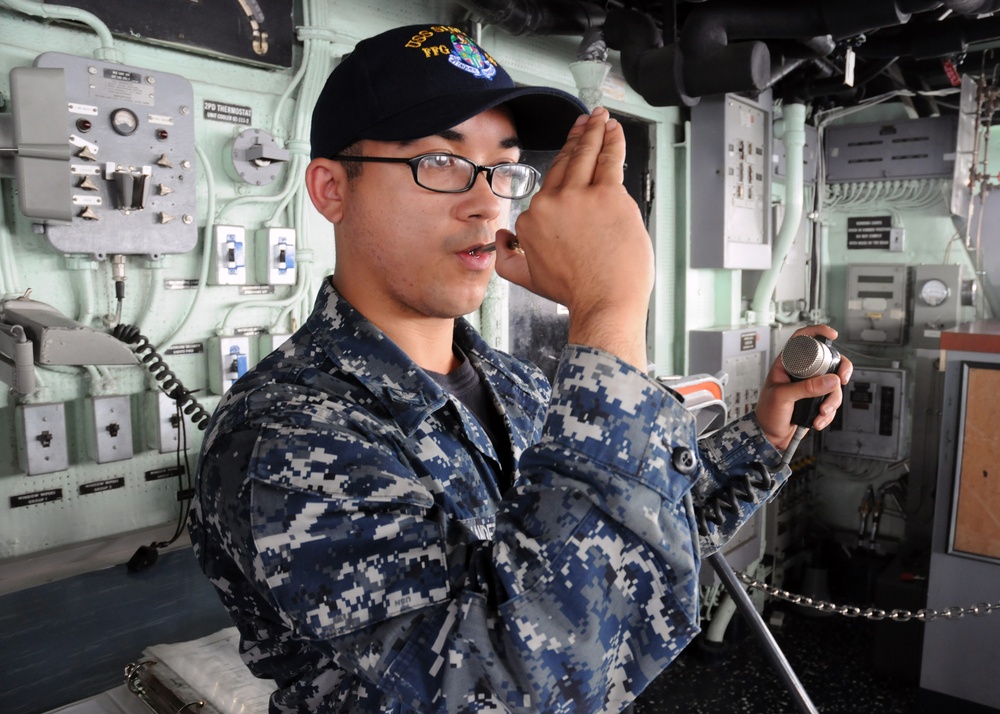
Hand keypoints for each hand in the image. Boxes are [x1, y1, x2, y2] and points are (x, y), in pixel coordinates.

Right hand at [494, 107, 654, 369]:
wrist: (603, 301)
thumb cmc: (575, 292)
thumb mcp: (527, 279)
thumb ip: (508, 259)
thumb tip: (499, 239)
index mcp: (532, 219)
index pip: (548, 186)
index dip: (561, 165)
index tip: (567, 154)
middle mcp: (552, 203)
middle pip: (565, 163)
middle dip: (576, 138)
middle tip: (584, 122)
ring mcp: (580, 196)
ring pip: (586, 154)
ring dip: (593, 131)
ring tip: (599, 118)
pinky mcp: (608, 195)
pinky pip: (609, 158)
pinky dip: (611, 139)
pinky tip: (613, 129)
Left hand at [754, 325, 853, 450]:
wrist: (770, 436)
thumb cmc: (768, 413)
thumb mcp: (783, 397)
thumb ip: (806, 388)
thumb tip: (832, 380)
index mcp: (787, 364)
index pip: (802, 340)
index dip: (817, 332)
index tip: (832, 335)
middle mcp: (801, 372)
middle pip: (829, 361)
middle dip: (840, 372)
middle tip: (842, 381)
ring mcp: (810, 386)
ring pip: (834, 384)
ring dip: (833, 401)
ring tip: (821, 413)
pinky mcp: (816, 400)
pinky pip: (832, 401)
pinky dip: (829, 413)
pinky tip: (818, 420)